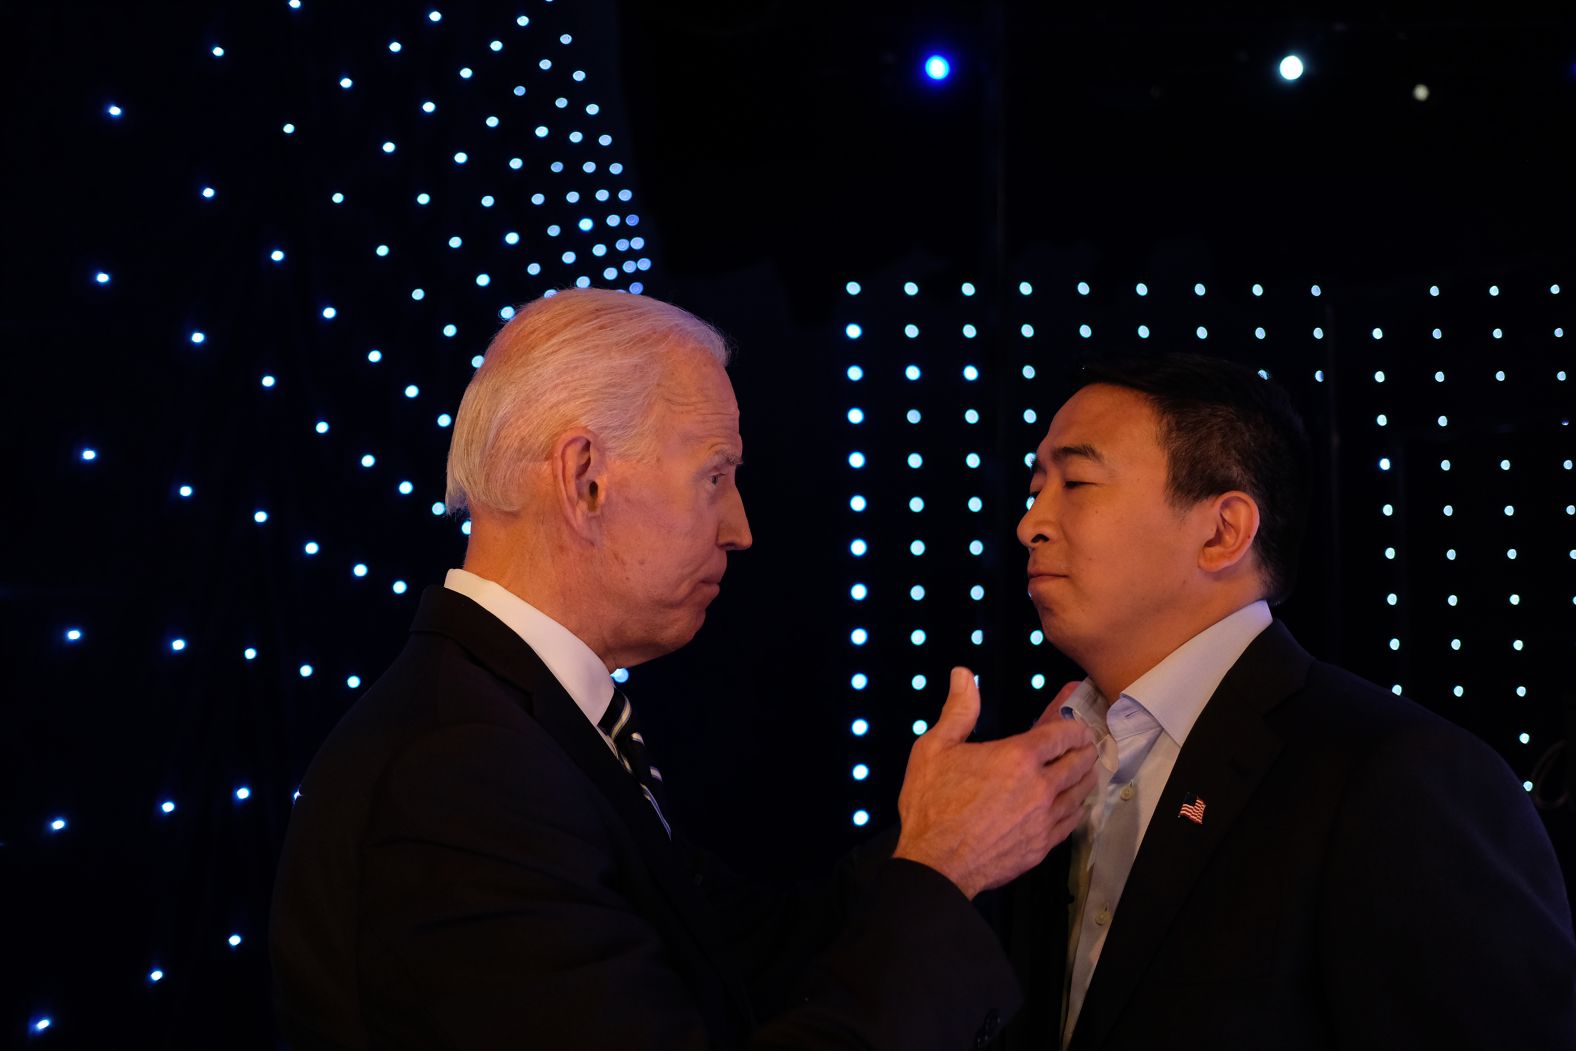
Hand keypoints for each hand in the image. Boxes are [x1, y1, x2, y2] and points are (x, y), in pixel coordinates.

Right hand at [892, 668, 1098, 898]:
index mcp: (1018, 757)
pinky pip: (1072, 822)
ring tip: (1083, 769)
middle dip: (1085, 748)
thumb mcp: (935, 748)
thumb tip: (963, 675)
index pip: (1064, 734)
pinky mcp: (1042, 845)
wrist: (936, 864)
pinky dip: (1077, 807)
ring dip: (1085, 777)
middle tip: (1084, 743)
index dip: (1074, 725)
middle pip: (1081, 762)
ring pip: (1082, 792)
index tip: (1077, 722)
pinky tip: (1072, 804)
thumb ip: (958, 710)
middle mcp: (1041, 787)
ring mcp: (1045, 819)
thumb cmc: (932, 805)